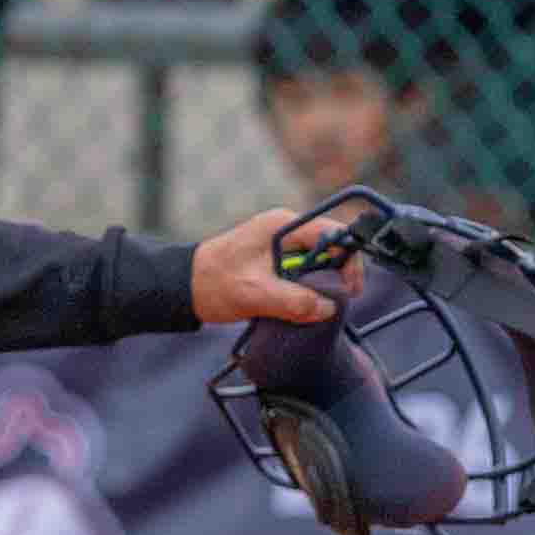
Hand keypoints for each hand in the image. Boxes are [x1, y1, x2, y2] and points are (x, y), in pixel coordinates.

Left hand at [188, 204, 345, 332]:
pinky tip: (305, 304)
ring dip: (324, 282)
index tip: (350, 290)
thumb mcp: (255, 294)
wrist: (184, 286)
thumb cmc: (214, 283)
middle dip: (339, 273)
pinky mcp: (275, 257)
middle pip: (331, 246)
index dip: (349, 260)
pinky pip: (304, 268)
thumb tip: (327, 309)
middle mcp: (286, 228)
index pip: (334, 233)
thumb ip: (293, 301)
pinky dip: (309, 285)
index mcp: (284, 225)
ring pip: (318, 259)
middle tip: (337, 303)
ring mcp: (281, 242)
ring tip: (320, 307)